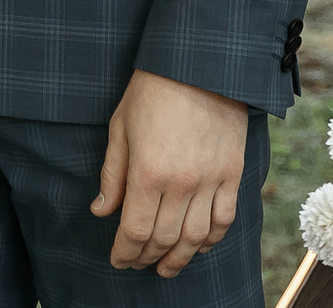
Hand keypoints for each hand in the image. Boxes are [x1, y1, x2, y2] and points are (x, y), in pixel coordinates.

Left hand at [91, 70, 247, 276]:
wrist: (200, 65)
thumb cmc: (152, 91)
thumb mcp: (120, 127)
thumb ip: (112, 174)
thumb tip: (100, 210)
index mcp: (148, 171)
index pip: (135, 229)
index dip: (124, 251)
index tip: (118, 260)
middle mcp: (182, 183)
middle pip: (164, 239)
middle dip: (147, 257)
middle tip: (136, 264)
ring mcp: (211, 180)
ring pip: (196, 237)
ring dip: (179, 258)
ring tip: (165, 267)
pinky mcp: (232, 174)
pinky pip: (224, 219)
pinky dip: (211, 239)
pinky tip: (198, 246)